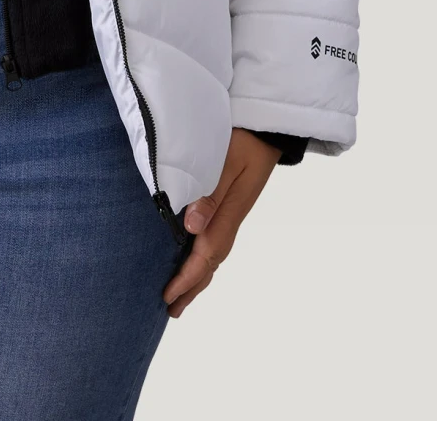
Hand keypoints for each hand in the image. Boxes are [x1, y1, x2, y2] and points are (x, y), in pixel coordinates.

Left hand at [162, 128, 280, 317]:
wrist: (268, 128)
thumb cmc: (245, 138)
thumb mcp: (227, 161)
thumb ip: (210, 192)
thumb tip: (192, 228)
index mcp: (230, 212)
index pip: (206, 254)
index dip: (186, 277)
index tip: (168, 296)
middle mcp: (232, 217)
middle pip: (211, 261)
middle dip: (192, 286)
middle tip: (172, 309)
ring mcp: (233, 211)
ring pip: (214, 252)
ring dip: (197, 275)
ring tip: (180, 294)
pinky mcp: (231, 203)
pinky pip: (216, 238)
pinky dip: (203, 256)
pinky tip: (194, 257)